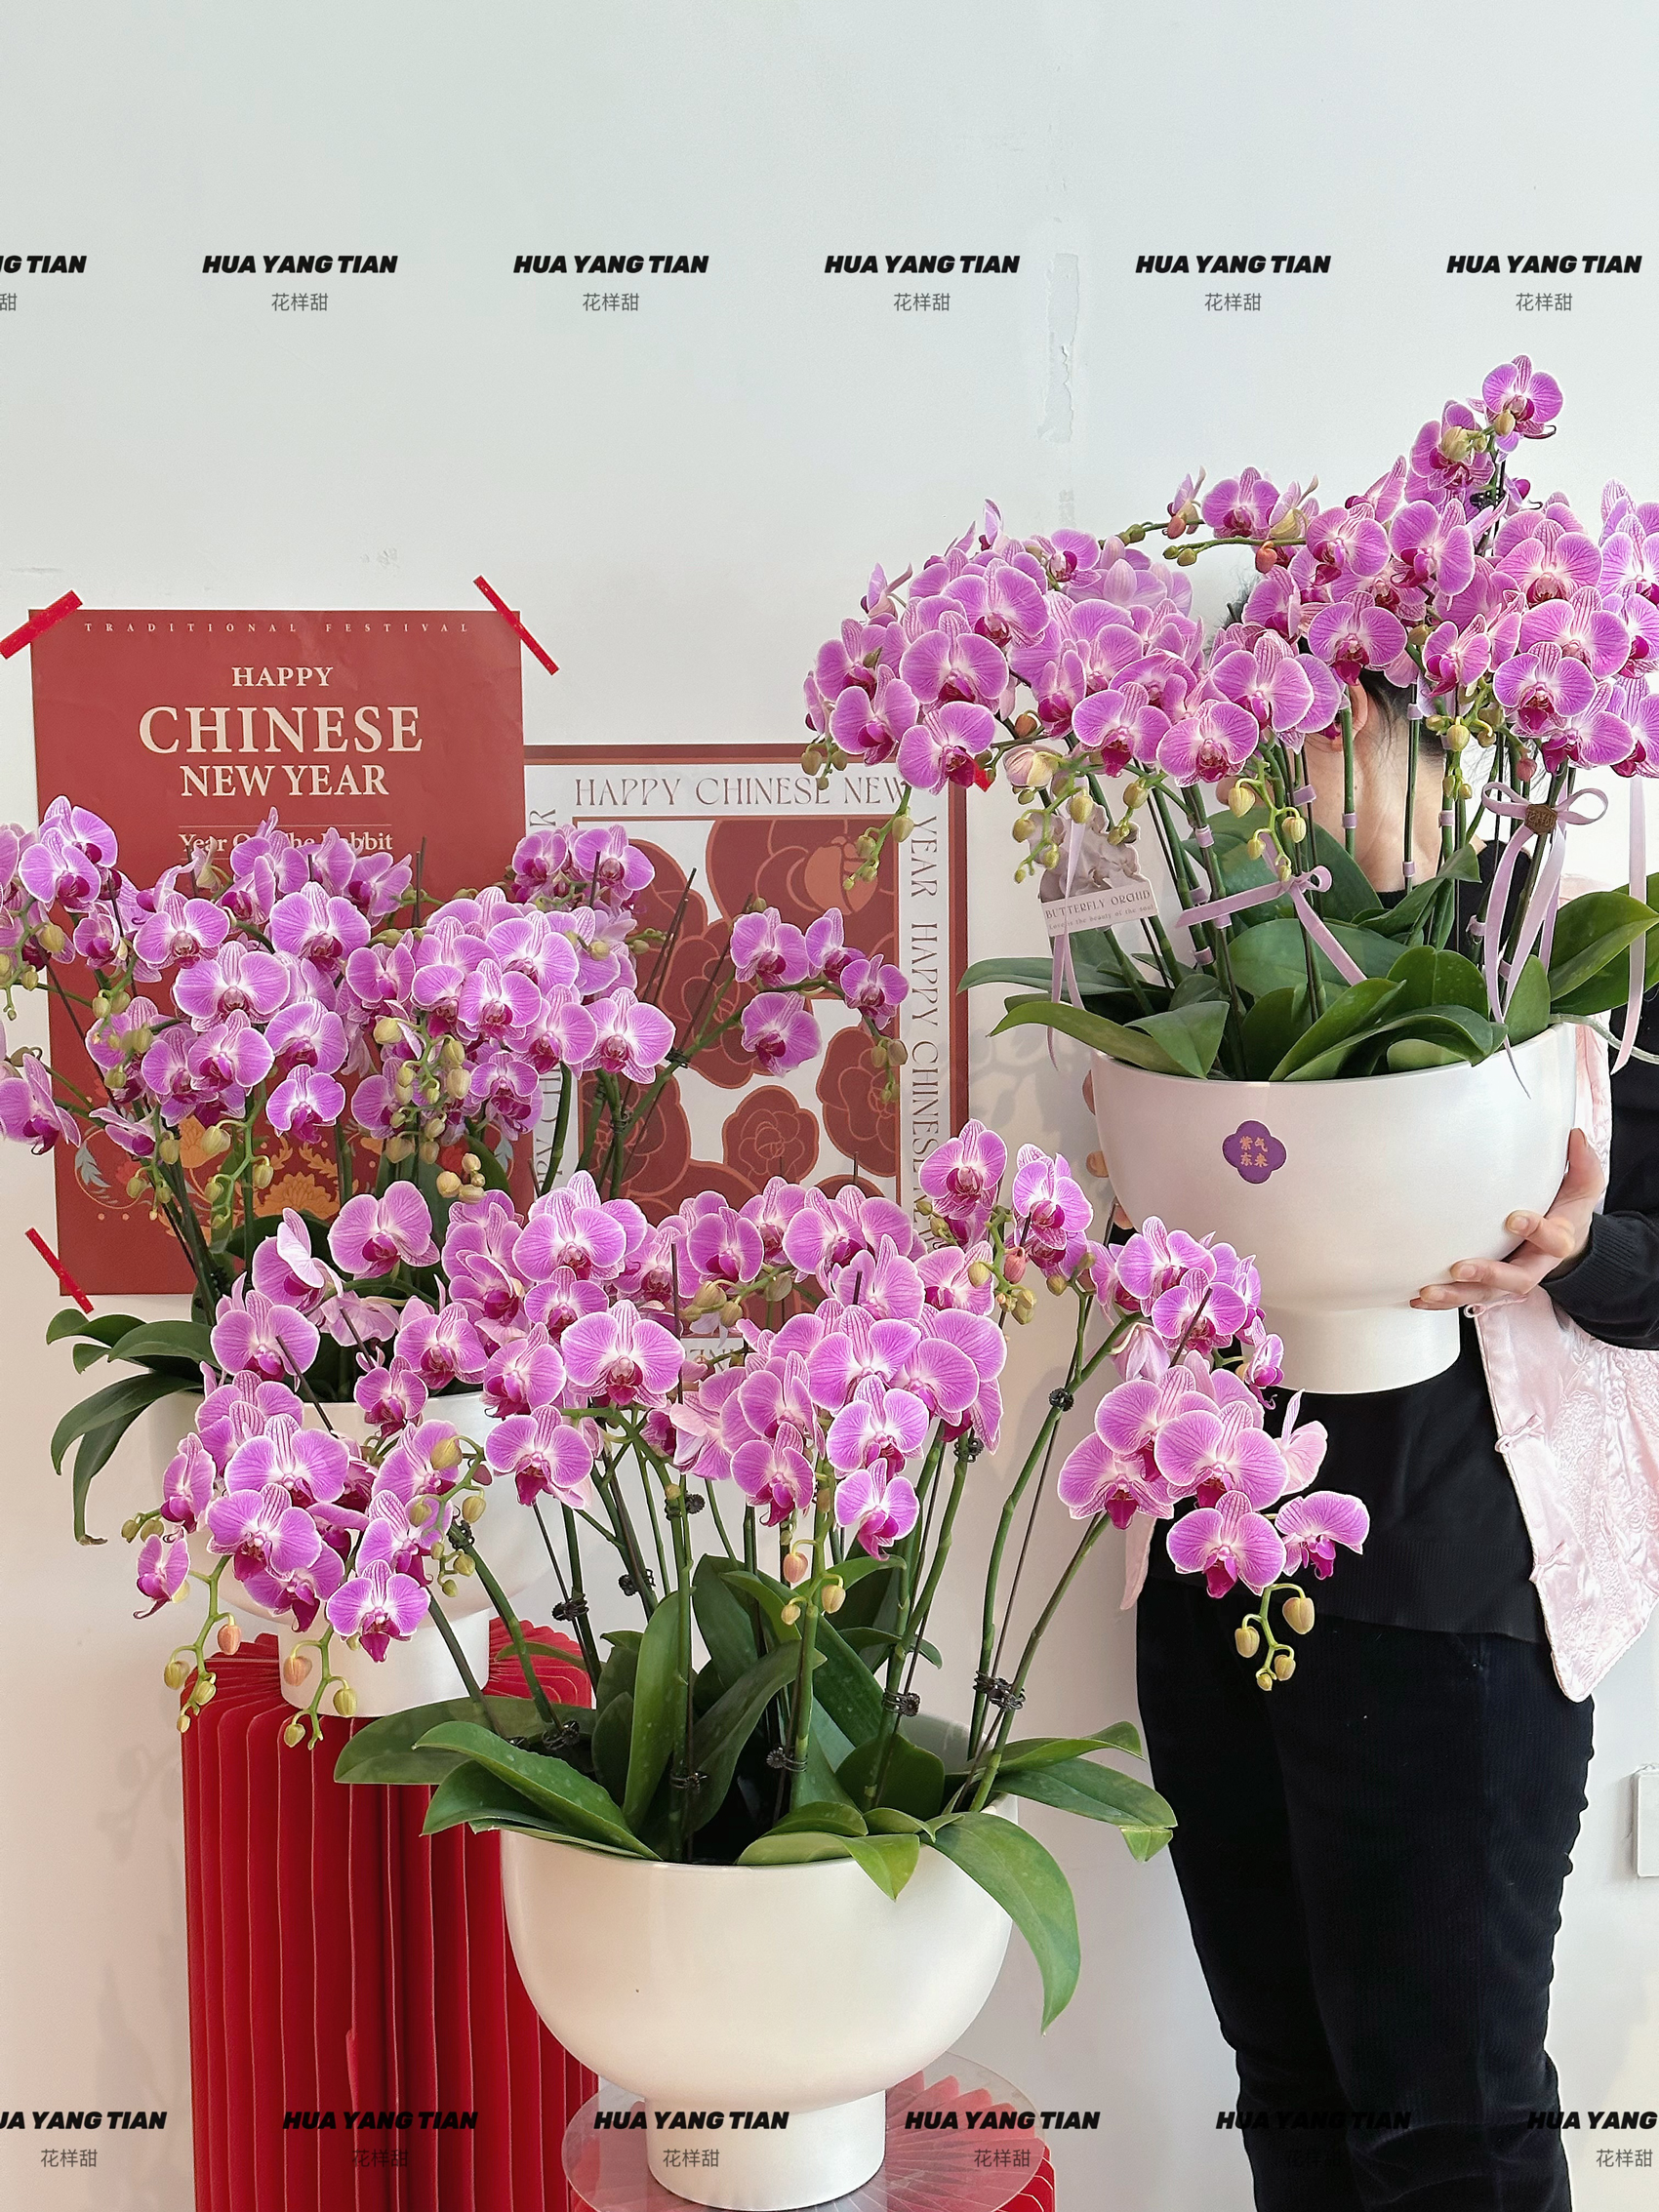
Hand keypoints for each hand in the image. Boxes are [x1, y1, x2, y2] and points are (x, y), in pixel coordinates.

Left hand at [1412, 1128, 1605, 1310]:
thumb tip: (1575, 1136)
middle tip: (1460, 1267)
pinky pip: (1466, 1296)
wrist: (1564, 1243)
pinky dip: (1443, 1300)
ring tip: (1429, 1291)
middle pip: (1516, 1280)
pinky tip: (1419, 1298)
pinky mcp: (1488, 1283)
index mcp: (1557, 1241)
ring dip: (1456, 1294)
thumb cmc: (1566, 1212)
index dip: (1536, 1231)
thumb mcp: (1582, 1188)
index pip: (1552, 1241)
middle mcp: (1533, 1264)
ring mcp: (1508, 1277)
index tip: (1515, 1218)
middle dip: (1488, 1275)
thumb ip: (1583, 1164)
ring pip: (1486, 1293)